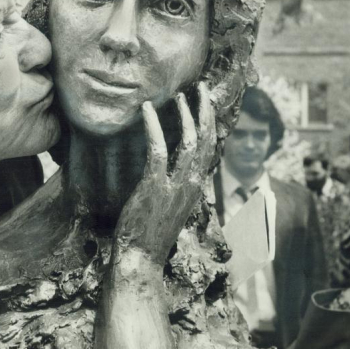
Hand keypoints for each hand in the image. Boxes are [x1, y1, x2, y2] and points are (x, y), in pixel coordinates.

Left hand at [114, 82, 215, 263]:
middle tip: (199, 89)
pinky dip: (153, 126)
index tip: (205, 105)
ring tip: (179, 95)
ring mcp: (175, 186)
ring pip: (189, 141)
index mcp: (195, 188)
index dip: (209, 125)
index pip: (209, 149)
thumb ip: (173, 188)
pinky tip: (146, 110)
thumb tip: (169, 171)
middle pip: (206, 140)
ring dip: (185, 114)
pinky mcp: (154, 186)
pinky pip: (158, 149)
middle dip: (205, 111)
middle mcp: (191, 184)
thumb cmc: (148, 236)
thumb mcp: (168, 208)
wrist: (140, 259)